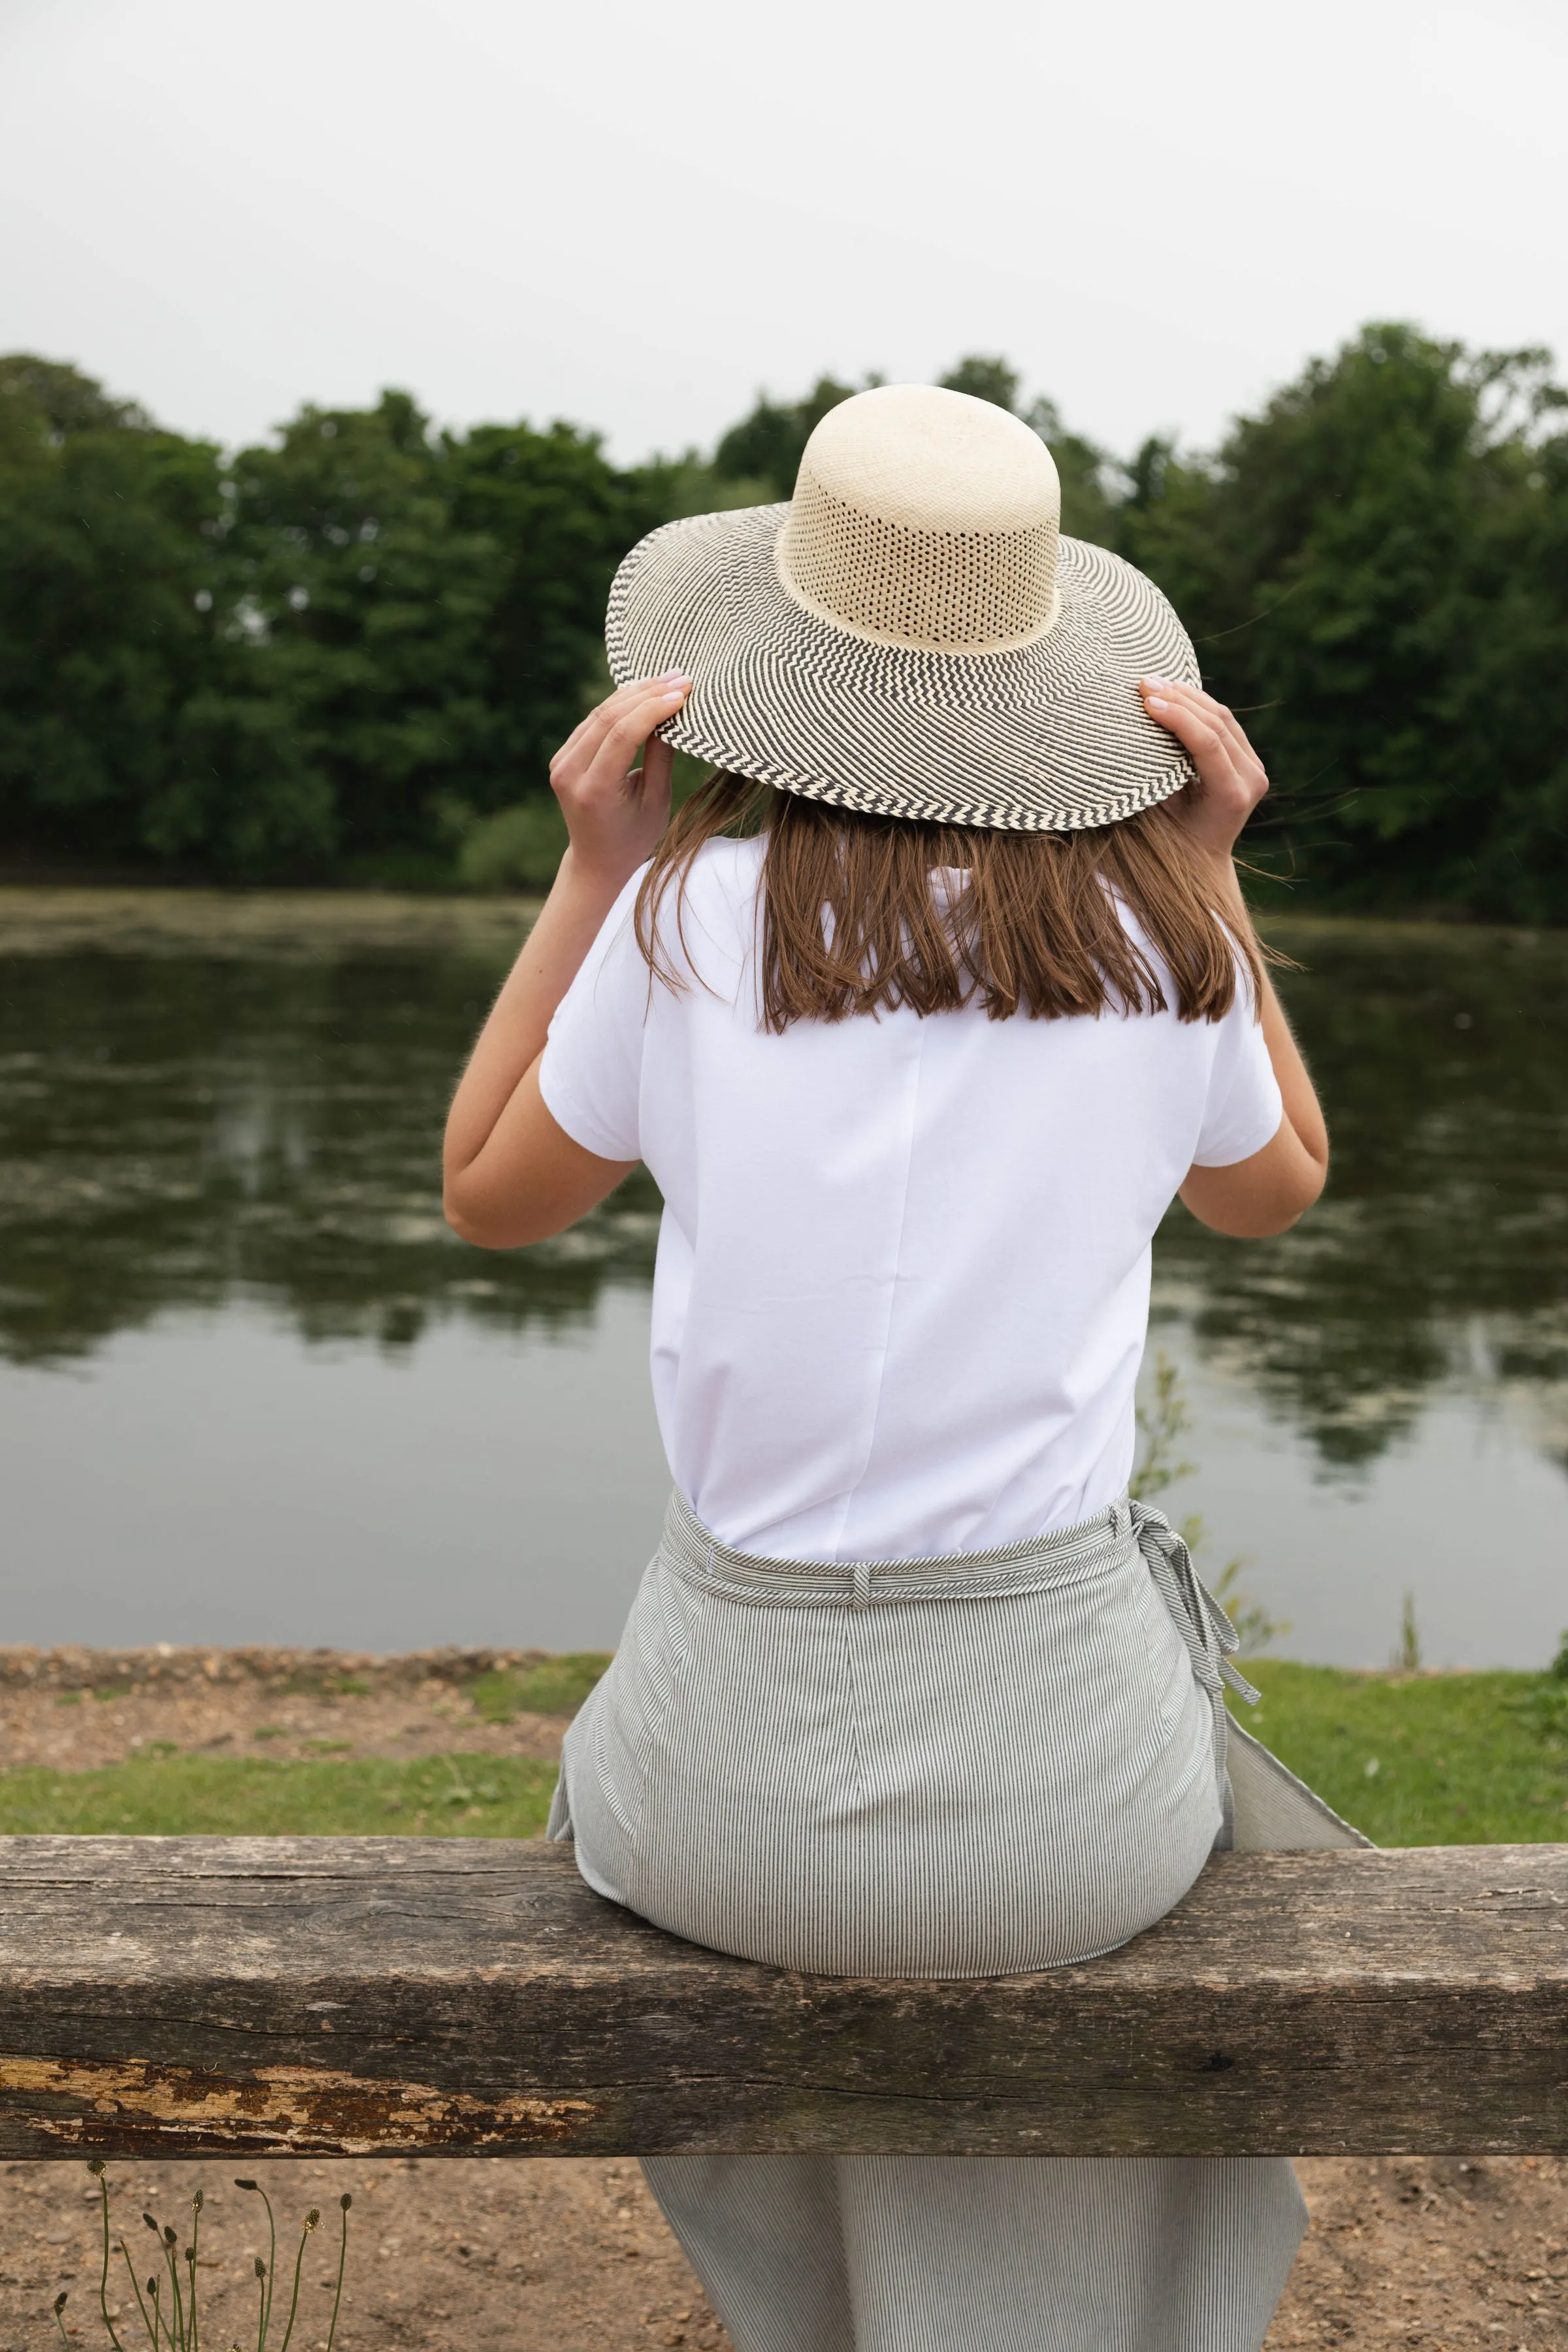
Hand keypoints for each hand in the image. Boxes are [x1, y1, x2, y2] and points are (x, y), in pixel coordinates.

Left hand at [548, 672, 689, 891]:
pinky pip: (592, 722)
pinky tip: (644, 692)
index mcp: (594, 790)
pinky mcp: (562, 757)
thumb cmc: (634, 837)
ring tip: (667, 678)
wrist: (597, 861)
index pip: (621, 735)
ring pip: (599, 714)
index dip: (652, 708)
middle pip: (607, 718)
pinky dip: (619, 705)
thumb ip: (660, 757)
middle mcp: (569, 774)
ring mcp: (560, 764)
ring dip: (634, 693)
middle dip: (646, 693)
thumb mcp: (655, 801)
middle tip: (680, 677)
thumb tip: (673, 714)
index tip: (682, 693)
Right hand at [1139, 677, 1267, 866]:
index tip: (1147, 702)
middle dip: (1179, 699)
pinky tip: (1172, 692)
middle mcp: (1252, 779)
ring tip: (1154, 682)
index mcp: (1232, 795)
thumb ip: (1155, 778)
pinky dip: (1197, 704)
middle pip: (1217, 724)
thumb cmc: (1170, 843)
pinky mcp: (1249, 758)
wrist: (1202, 861)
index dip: (1178, 717)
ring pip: (1222, 717)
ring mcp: (1255, 767)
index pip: (1209, 743)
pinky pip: (1224, 721)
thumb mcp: (1159, 814)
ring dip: (1187, 695)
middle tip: (1144, 684)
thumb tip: (1125, 738)